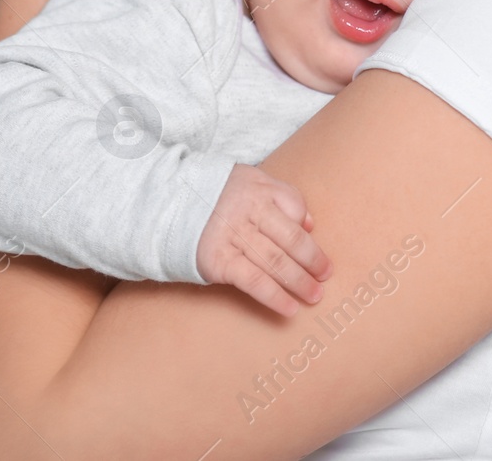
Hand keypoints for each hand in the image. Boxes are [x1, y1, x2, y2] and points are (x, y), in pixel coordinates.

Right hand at [195, 163, 332, 316]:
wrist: (165, 204)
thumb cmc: (215, 196)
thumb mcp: (248, 182)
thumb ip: (281, 197)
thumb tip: (310, 224)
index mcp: (258, 189)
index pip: (294, 207)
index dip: (308, 230)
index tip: (317, 248)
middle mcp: (248, 212)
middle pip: (291, 239)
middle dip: (312, 260)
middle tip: (326, 276)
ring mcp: (233, 237)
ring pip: (276, 262)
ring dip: (299, 282)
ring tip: (314, 296)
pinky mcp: (219, 261)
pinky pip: (254, 281)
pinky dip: (274, 296)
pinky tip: (289, 309)